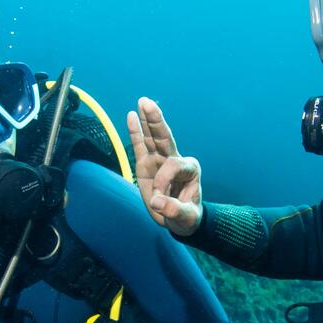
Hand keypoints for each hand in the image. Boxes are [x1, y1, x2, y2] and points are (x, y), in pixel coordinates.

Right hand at [127, 96, 203, 235]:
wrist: (179, 221)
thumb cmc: (186, 217)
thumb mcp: (186, 218)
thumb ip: (174, 210)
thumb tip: (157, 203)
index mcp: (190, 168)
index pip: (174, 165)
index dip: (163, 180)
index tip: (157, 200)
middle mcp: (176, 159)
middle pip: (165, 137)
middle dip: (156, 121)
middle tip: (147, 103)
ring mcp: (160, 160)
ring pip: (153, 138)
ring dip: (147, 121)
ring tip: (142, 102)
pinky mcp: (147, 164)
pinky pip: (140, 146)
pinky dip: (136, 132)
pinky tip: (132, 115)